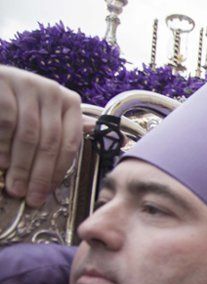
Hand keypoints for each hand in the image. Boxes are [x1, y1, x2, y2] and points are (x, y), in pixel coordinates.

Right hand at [0, 66, 83, 206]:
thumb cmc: (19, 103)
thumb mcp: (46, 113)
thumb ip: (67, 128)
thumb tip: (116, 139)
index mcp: (70, 103)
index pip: (70, 143)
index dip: (58, 172)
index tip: (45, 193)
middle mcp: (54, 92)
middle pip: (50, 142)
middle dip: (39, 174)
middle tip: (29, 197)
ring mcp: (30, 85)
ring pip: (29, 135)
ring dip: (21, 166)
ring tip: (15, 187)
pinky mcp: (6, 83)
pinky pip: (8, 122)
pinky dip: (4, 146)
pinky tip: (2, 163)